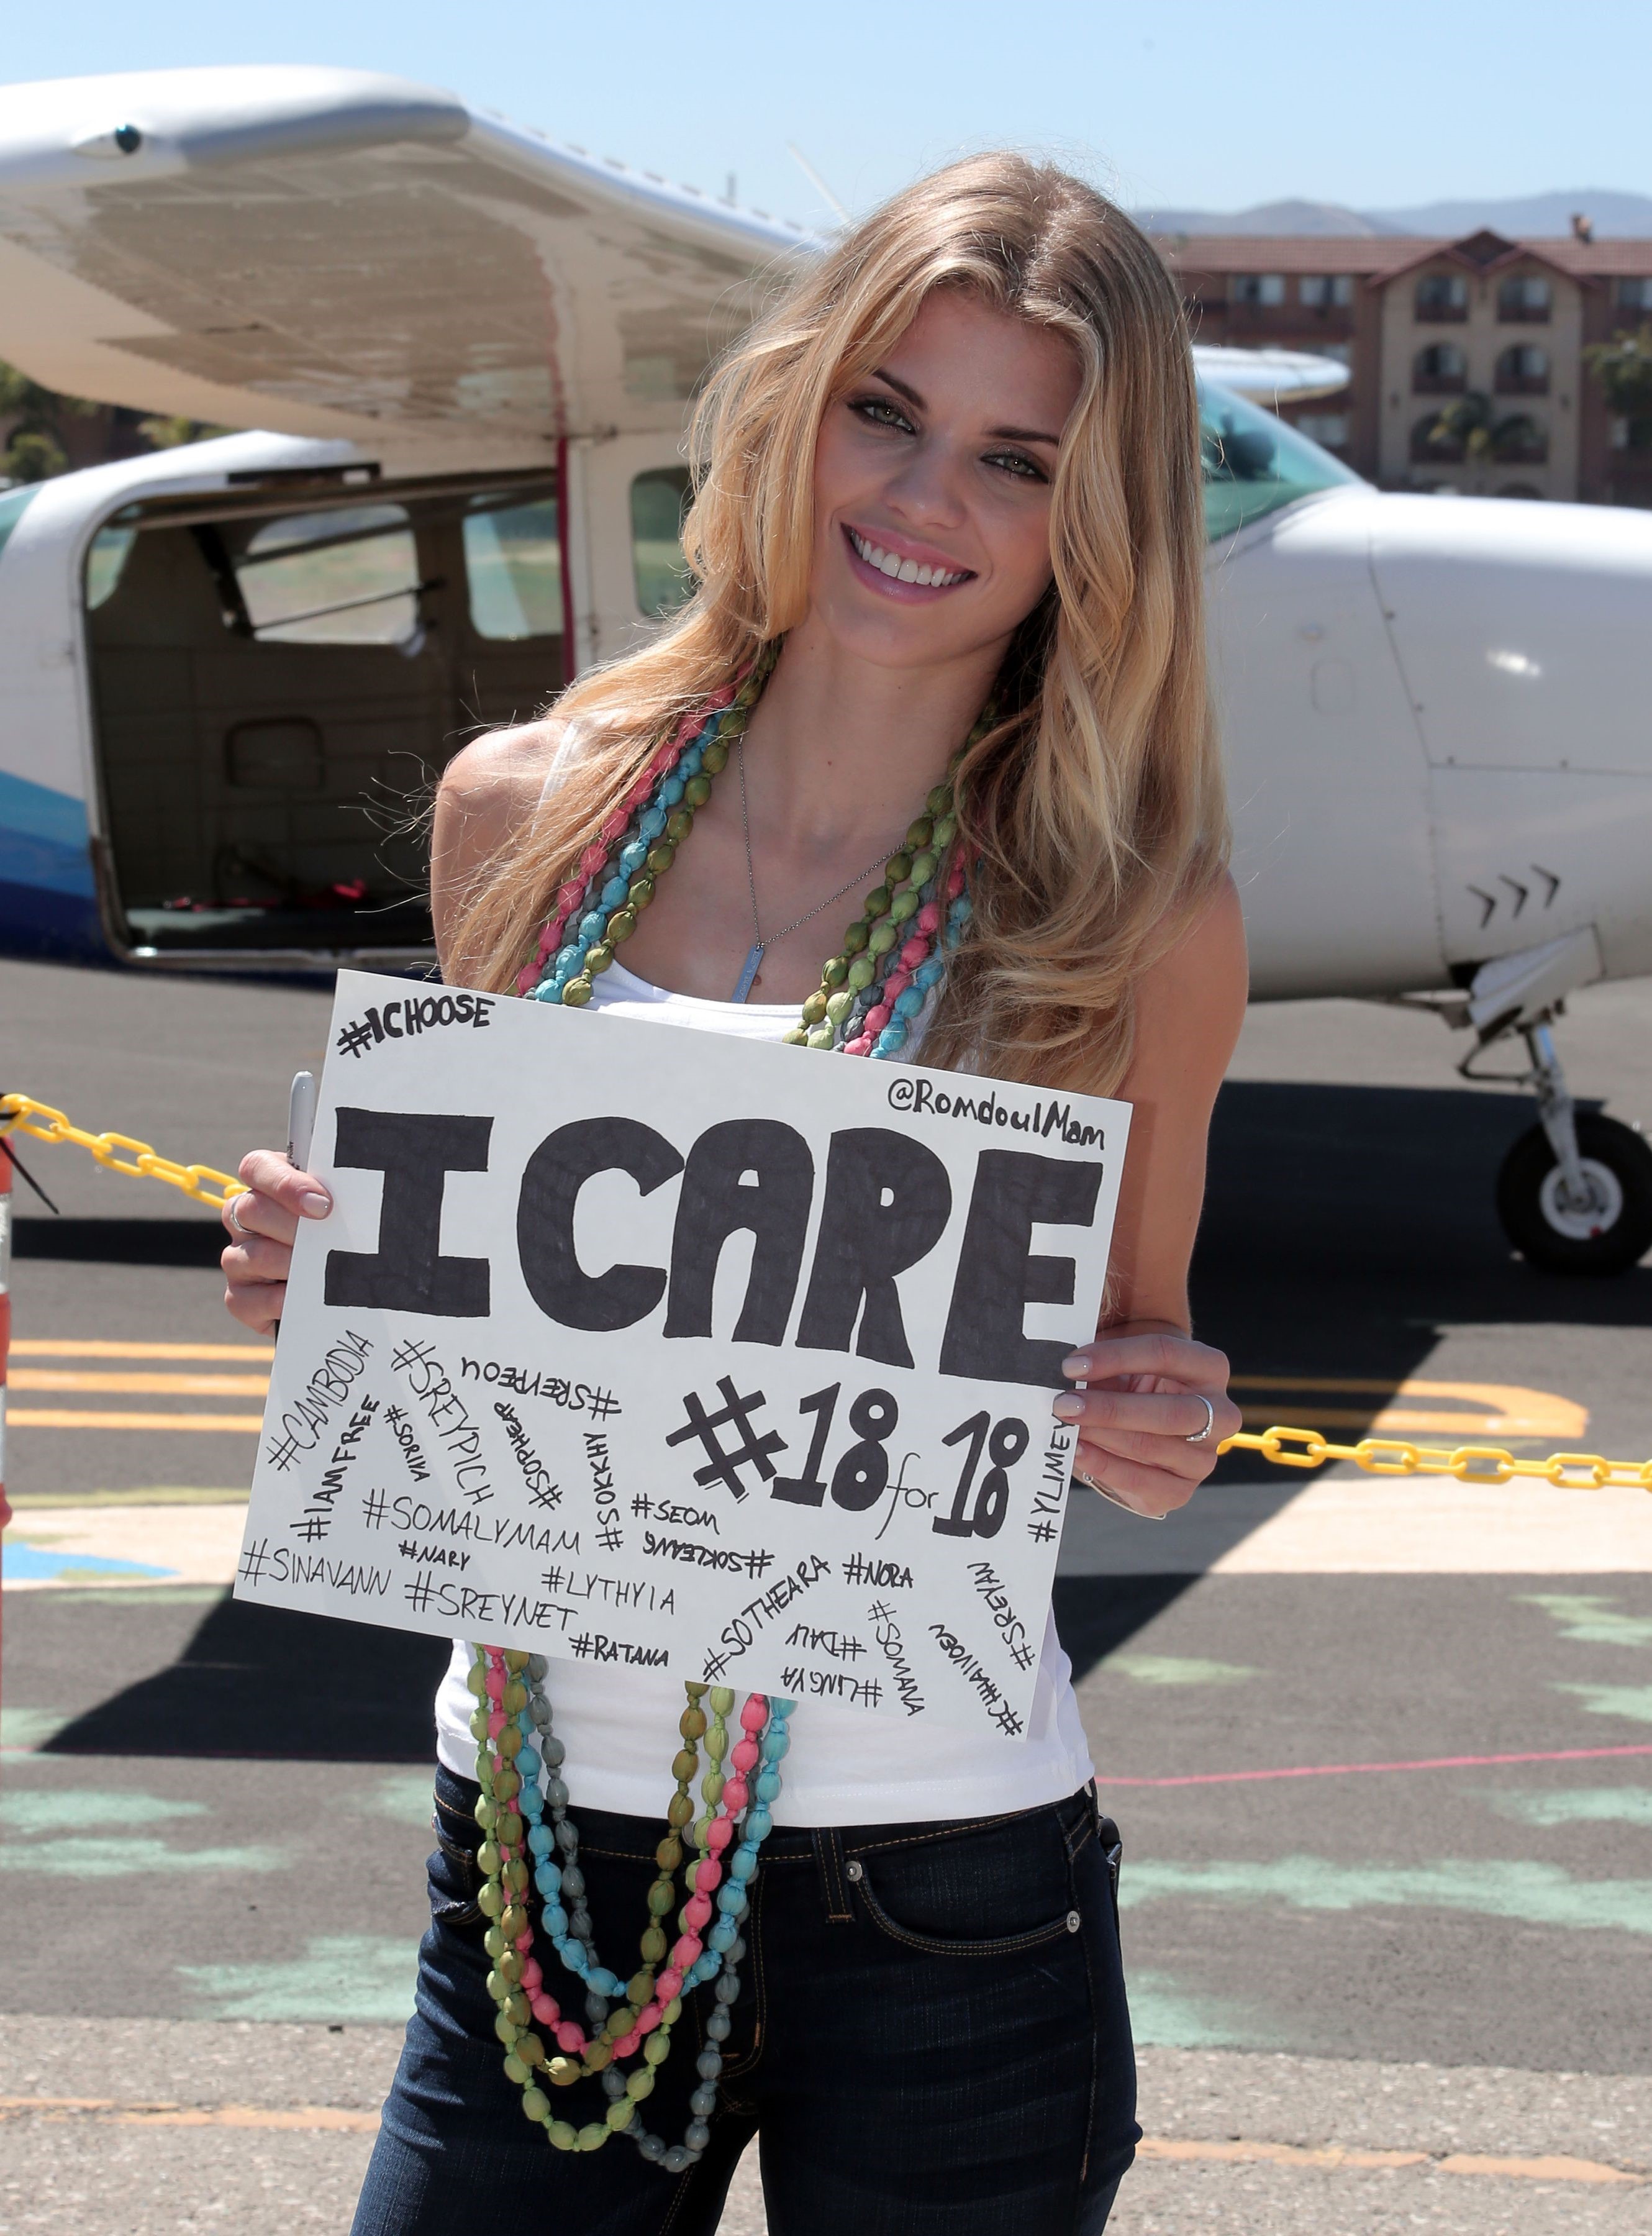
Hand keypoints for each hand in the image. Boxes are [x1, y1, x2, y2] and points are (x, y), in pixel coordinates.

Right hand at [221, 1149, 331, 1335]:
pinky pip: (246, 1299)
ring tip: (321, 1271)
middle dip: (292, 1226)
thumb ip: (341, 1190)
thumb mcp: (345, 1207)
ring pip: (253, 1255)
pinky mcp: (240, 1298)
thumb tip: (356, 1190)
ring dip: (290, 1264)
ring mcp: (238, 1259)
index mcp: (267, 1186)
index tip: (323, 1204)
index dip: (286, 1184)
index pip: (256, 1167)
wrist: (345, 1290)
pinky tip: (305, 1298)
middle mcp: (244, 1220)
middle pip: (250, 1209)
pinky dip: (277, 1300)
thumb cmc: (345, 1235)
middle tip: (328, 1240)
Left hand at [1052, 1327, 1238, 1520]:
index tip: (1071, 1365)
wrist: (1138, 1427)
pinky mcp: (1180, 1491)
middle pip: (1171, 1412)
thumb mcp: (1122, 1361)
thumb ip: (1102, 1356)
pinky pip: (1142, 1482)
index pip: (1167, 1354)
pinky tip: (1076, 1451)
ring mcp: (1204, 1458)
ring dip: (1102, 1436)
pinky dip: (1103, 1466)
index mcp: (1210, 1368)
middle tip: (1064, 1402)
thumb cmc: (1127, 1382)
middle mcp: (1221, 1415)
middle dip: (1111, 1408)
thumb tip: (1068, 1364)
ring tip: (1064, 1424)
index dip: (1116, 1357)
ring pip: (1154, 1447)